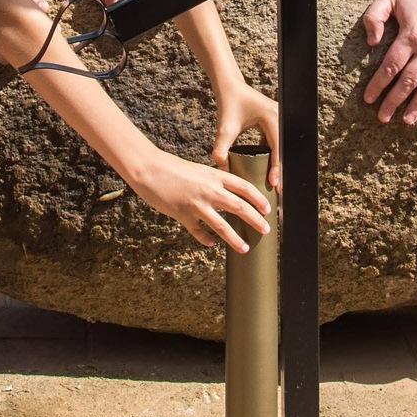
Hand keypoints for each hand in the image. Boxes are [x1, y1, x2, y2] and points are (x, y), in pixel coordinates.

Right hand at [131, 149, 271, 252]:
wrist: (149, 168)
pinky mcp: (182, 215)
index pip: (244, 187)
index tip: (268, 210)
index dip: (258, 199)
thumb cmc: (173, 168)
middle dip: (255, 220)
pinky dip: (207, 239)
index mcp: (214, 176)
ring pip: (222, 225)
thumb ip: (213, 182)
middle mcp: (209, 190)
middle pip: (239, 207)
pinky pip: (198, 232)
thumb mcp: (198, 171)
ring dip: (235, 238)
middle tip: (266, 230)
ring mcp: (196, 204)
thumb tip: (229, 194)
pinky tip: (212, 244)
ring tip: (245, 248)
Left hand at [210, 80, 281, 190]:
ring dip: (277, 164)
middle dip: (280, 169)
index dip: (276, 168)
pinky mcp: (273, 121)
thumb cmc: (228, 103)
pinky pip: (275, 141)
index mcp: (272, 117)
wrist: (229, 86)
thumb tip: (222, 169)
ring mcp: (278, 118)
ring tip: (273, 183)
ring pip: (280, 146)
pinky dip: (272, 155)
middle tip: (278, 190)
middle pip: (283, 149)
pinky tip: (267, 169)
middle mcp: (280, 116)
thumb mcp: (224, 128)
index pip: (277, 148)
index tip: (274, 185)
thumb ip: (221, 149)